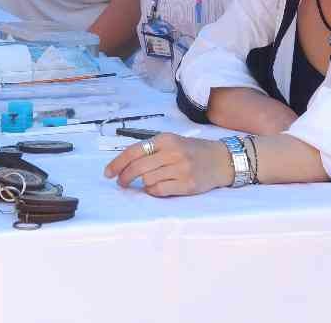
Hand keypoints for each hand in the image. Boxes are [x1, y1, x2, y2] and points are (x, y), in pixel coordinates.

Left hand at [103, 133, 233, 196]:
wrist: (222, 160)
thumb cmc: (194, 151)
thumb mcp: (173, 142)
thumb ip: (152, 150)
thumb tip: (125, 163)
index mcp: (165, 139)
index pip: (134, 151)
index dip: (117, 163)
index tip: (108, 173)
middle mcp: (172, 153)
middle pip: (137, 167)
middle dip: (124, 177)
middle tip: (121, 182)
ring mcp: (180, 169)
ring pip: (147, 180)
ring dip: (141, 185)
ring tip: (145, 184)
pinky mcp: (187, 185)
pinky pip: (159, 191)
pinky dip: (152, 191)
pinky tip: (155, 188)